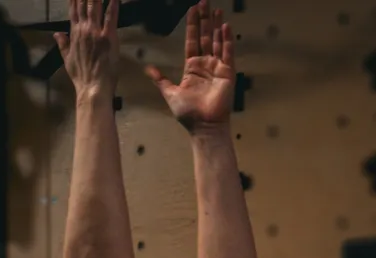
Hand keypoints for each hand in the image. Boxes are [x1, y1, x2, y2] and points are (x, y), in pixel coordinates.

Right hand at [55, 0, 121, 96]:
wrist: (92, 88)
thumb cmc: (81, 77)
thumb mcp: (67, 60)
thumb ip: (63, 45)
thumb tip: (56, 33)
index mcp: (74, 34)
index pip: (73, 11)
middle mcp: (83, 29)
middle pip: (84, 4)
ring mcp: (95, 32)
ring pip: (95, 6)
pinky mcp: (108, 37)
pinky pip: (110, 16)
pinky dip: (113, 5)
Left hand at [146, 1, 234, 131]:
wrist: (203, 126)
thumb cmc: (188, 113)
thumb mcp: (170, 93)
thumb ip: (160, 79)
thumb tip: (148, 68)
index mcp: (192, 67)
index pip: (192, 40)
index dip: (192, 25)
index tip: (192, 9)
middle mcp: (205, 64)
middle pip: (205, 37)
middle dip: (204, 20)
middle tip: (204, 2)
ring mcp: (217, 67)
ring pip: (217, 41)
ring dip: (216, 26)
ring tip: (216, 10)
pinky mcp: (227, 73)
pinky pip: (227, 53)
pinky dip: (226, 40)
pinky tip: (225, 26)